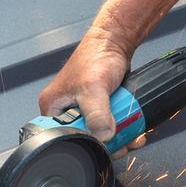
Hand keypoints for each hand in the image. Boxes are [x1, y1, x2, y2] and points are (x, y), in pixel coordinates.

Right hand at [37, 31, 143, 151]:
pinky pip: (109, 126)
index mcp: (52, 107)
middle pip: (85, 139)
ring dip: (119, 137)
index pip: (63, 138)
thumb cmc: (96, 56)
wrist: (115, 43)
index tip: (104, 143)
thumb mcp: (94, 88)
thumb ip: (97, 114)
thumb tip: (103, 135)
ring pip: (100, 135)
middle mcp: (65, 111)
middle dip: (108, 142)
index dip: (85, 144)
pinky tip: (132, 125)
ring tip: (131, 131)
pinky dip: (122, 128)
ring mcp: (82, 110)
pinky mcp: (97, 108)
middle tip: (123, 140)